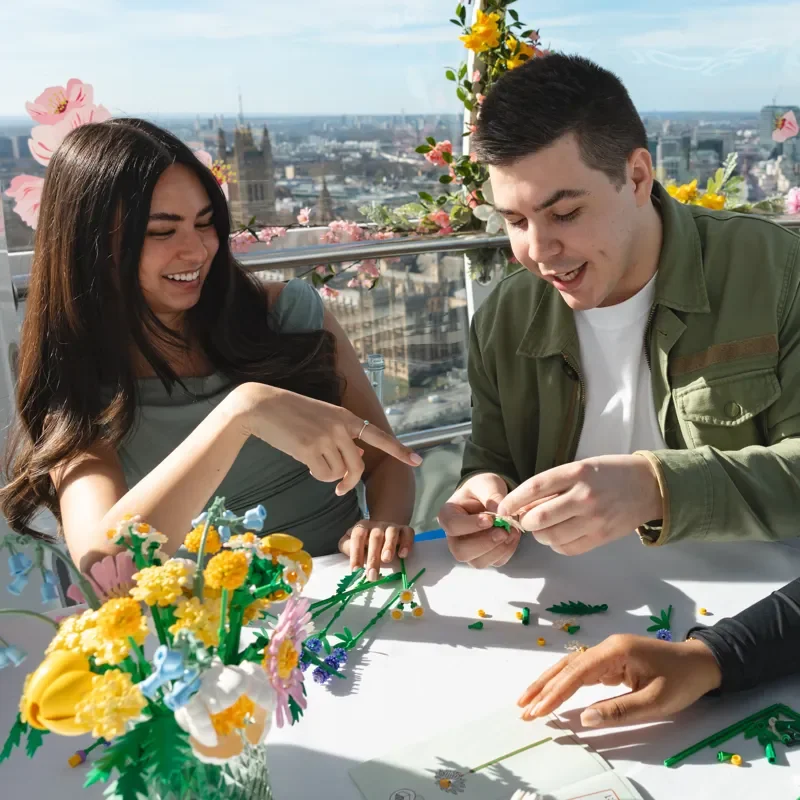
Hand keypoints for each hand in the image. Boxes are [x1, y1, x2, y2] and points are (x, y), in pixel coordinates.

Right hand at [227, 383, 421, 494]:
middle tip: (341, 490)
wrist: (261, 406)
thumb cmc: (291, 414)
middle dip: (349, 482)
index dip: (399, 450)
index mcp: (345, 417)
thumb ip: (342, 437)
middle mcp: (340, 426)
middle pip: (357, 467)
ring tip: (312, 463)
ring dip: (328, 476)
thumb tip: (359, 458)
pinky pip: (323, 475)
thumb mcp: (322, 420)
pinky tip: (305, 463)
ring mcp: (326, 437)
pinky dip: (316, 476)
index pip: (378, 436)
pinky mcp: (310, 448)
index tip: (417, 461)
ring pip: (339, 473)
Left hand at [339, 520, 414, 580]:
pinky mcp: (405, 530)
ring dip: (389, 546)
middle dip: (373, 557)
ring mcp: (392, 527)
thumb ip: (347, 546)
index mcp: (362, 527)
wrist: (385, 528)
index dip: (356, 553)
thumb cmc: (366, 541)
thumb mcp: (353, 542)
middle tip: (372, 575)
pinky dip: (406, 543)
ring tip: (387, 560)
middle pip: (375, 537)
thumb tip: (349, 553)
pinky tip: (403, 555)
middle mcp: (377, 525)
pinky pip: (407, 533)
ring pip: (391, 533)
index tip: (355, 571)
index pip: (357, 536)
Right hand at [438, 473, 519, 567]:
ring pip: (478, 562)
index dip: (471, 526)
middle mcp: (454, 536)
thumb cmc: (482, 489)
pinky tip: (513, 536)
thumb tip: (500, 513)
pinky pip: (495, 562)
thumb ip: (492, 495)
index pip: (452, 526)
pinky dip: (507, 551)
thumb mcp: (487, 484)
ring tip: (511, 531)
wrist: (491, 497)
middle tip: (503, 531)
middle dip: (485, 544)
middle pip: (461, 551)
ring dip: (498, 550)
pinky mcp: (485, 556)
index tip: (489, 519)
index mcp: (448, 515)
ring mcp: (469, 549)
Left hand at [496, 455, 661, 555]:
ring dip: (539, 535)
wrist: (650, 485)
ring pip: (551, 537)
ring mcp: (594, 519)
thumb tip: (523, 504)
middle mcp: (584, 496)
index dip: (513, 500)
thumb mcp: (581, 467)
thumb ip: (555, 484)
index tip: (502, 508)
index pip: (534, 488)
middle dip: (524, 521)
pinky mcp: (602, 536)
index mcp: (576, 472)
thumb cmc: (610, 473)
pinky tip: (559, 535)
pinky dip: (556, 545)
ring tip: (542, 527)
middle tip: (524, 519)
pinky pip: (568, 548)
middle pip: (538, 517)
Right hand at [517, 634, 721, 727]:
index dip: (555, 693)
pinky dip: (564, 683)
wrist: (702, 663)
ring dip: (549, 683)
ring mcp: (608, 652)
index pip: (577, 673)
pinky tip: (552, 693)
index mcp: (615, 651)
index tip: (538, 711)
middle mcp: (606, 647)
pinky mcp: (612, 661)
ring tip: (528, 701)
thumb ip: (618, 710)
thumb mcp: (654, 702)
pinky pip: (582, 671)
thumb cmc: (681, 681)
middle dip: (543, 687)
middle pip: (567, 666)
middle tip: (522, 707)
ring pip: (571, 667)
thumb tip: (584, 719)